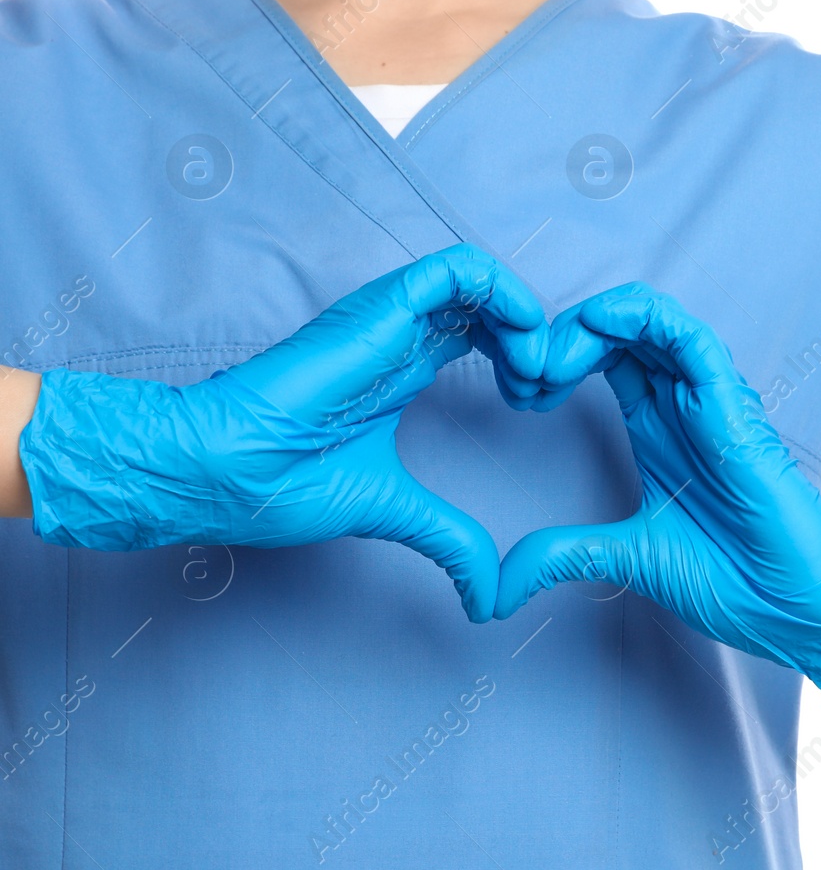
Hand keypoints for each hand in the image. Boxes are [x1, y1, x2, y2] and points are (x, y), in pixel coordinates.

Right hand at [19, 244, 544, 622]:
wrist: (225, 473)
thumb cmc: (284, 484)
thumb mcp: (394, 510)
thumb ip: (449, 540)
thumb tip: (487, 598)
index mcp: (404, 369)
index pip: (483, 336)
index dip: (525, 361)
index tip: (537, 407)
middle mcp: (402, 336)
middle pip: (490, 306)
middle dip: (535, 340)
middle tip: (547, 388)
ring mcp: (390, 319)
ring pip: (479, 280)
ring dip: (524, 317)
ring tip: (536, 370)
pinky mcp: (379, 310)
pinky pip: (452, 271)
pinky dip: (501, 294)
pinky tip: (520, 342)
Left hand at [494, 284, 820, 718]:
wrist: (795, 611)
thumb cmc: (735, 582)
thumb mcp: (624, 560)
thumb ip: (562, 556)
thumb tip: (496, 586)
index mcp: (658, 430)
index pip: (605, 356)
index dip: (555, 357)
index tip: (517, 392)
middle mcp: (682, 407)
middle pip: (622, 329)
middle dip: (564, 334)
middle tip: (525, 372)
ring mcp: (709, 404)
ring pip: (655, 321)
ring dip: (596, 320)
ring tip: (552, 356)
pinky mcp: (733, 410)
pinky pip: (693, 342)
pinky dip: (647, 321)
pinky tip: (602, 329)